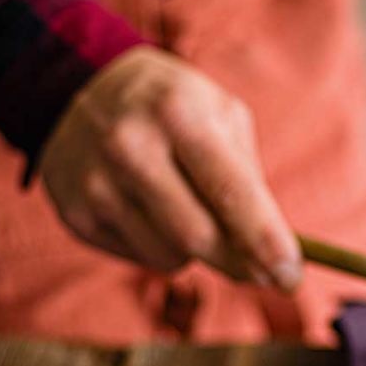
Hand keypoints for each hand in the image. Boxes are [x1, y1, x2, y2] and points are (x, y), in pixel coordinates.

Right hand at [38, 47, 301, 288]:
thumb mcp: (220, 115)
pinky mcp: (74, 213)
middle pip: (199, 237)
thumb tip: (275, 253)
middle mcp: (129, 146)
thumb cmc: (174, 108)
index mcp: (178, 113)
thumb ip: (249, 178)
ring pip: (171, 256)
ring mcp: (95, 182)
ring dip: (198, 252)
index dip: (265, 240)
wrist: (78, 88)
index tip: (291, 277)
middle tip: (267, 276)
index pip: (230, 191)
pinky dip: (163, 248)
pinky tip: (152, 212)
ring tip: (190, 211)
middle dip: (241, 265)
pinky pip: (140, 257)